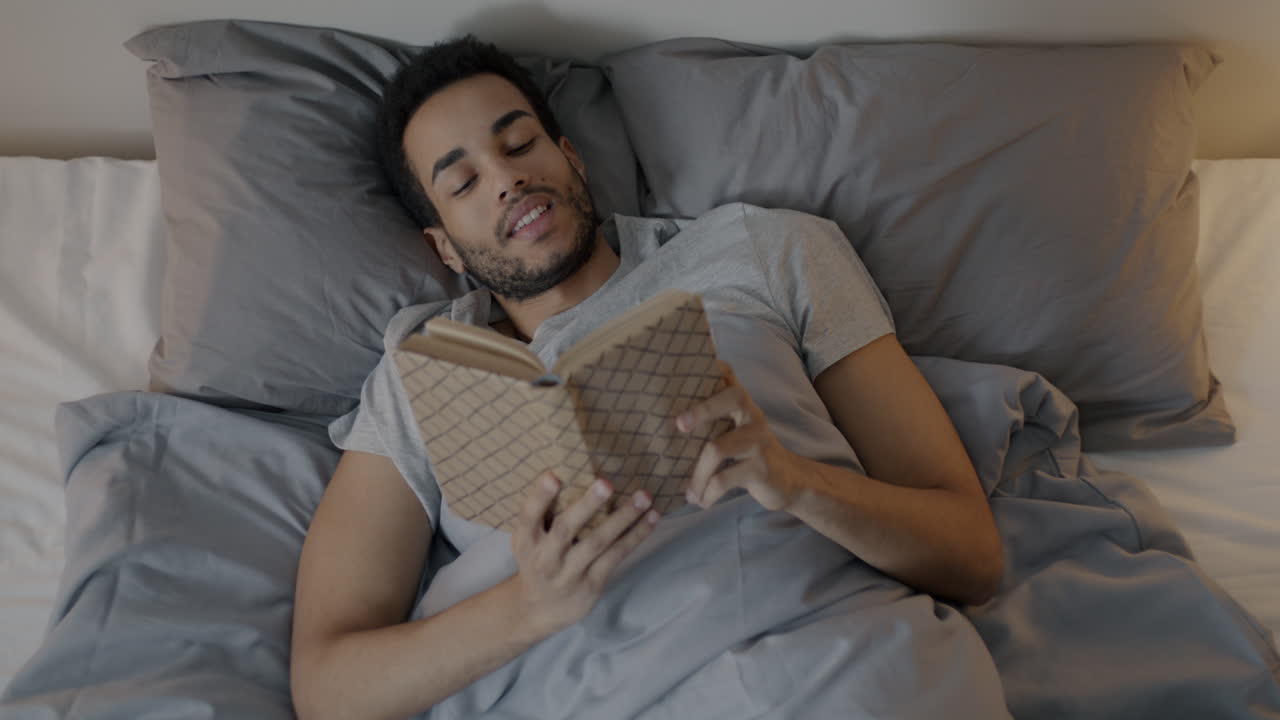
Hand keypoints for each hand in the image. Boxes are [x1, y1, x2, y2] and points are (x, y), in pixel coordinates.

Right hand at [509, 471, 658, 635]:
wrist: (538, 610)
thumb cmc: (538, 559)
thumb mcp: (528, 539)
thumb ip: (543, 513)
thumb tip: (573, 469)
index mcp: (526, 540)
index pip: (528, 516)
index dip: (540, 496)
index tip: (553, 475)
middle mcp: (545, 557)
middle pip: (566, 528)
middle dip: (587, 505)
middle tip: (606, 483)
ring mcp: (569, 572)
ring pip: (598, 542)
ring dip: (623, 518)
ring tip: (643, 497)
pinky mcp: (592, 583)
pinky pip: (616, 556)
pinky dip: (635, 536)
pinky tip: (651, 519)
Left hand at [677, 361, 801, 510]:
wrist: (790, 481)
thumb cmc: (750, 453)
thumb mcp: (736, 429)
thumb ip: (713, 417)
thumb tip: (668, 415)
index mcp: (742, 404)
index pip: (729, 375)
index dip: (714, 366)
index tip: (688, 367)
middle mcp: (753, 416)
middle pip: (731, 398)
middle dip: (701, 409)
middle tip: (678, 425)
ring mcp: (759, 441)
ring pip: (717, 448)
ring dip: (696, 474)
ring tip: (688, 493)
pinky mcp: (761, 469)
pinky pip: (724, 479)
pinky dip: (708, 493)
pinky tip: (702, 501)